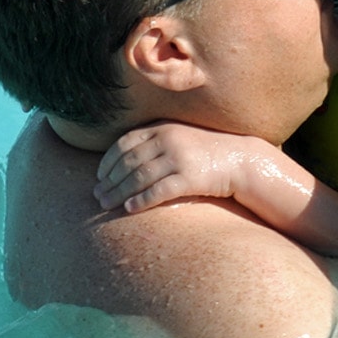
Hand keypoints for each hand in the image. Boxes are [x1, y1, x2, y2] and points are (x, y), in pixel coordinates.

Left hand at [94, 123, 267, 213]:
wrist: (241, 159)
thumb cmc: (206, 151)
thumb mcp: (179, 136)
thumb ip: (155, 141)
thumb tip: (125, 159)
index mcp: (162, 128)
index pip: (124, 143)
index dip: (107, 161)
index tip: (99, 176)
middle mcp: (168, 140)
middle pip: (128, 162)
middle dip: (108, 180)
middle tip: (96, 195)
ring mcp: (179, 158)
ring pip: (138, 178)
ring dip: (118, 193)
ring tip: (105, 204)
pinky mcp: (191, 178)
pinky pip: (159, 191)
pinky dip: (141, 201)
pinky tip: (129, 209)